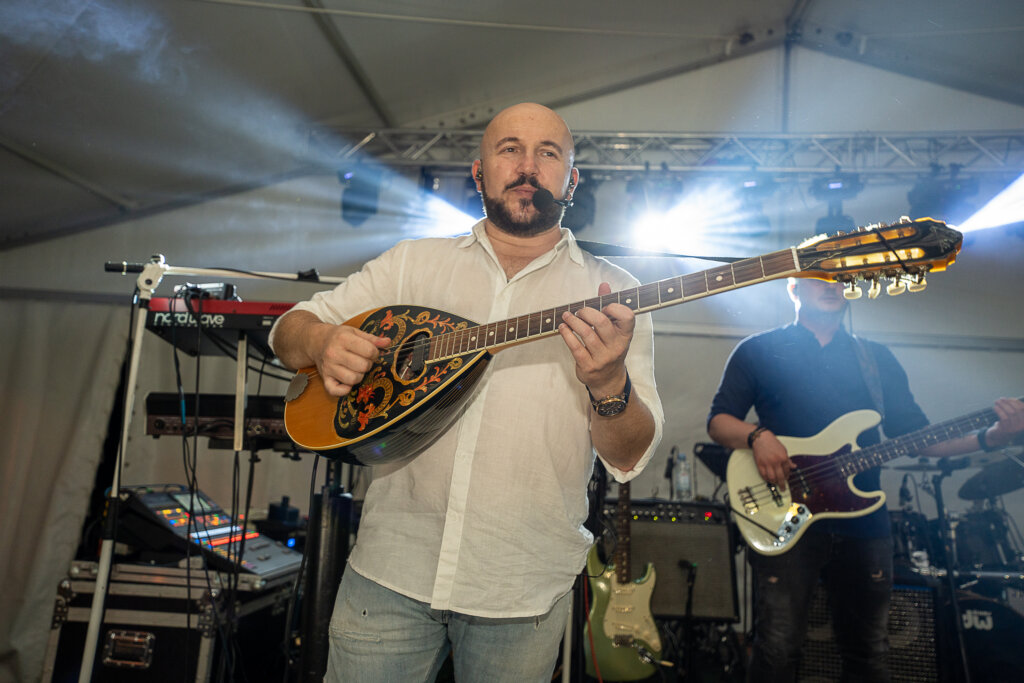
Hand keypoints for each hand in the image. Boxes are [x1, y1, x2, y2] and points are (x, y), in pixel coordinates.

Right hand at [315, 324, 390, 396]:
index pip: (369, 351)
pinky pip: (335, 391)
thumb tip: (388, 343)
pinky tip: (347, 382)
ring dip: (359, 376)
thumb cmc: (338, 337)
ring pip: (353, 379)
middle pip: (363, 366)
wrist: (316, 341)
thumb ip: (372, 338)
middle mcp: (334, 353)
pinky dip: (344, 390)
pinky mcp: (324, 378)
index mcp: (343, 339)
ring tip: (355, 369)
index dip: (375, 353)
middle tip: (363, 360)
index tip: (371, 352)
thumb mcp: (354, 332)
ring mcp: (328, 367)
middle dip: (368, 364)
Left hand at [557, 282, 633, 396]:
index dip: (614, 307)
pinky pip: (575, 347)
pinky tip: (563, 328)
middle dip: (587, 312)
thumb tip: (604, 285)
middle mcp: (616, 346)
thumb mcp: (614, 330)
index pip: (627, 316)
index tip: (604, 306)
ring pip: (587, 334)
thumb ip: (608, 307)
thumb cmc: (609, 348)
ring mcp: (603, 358)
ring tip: (567, 316)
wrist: (608, 379)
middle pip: (602, 323)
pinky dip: (566, 335)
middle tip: (579, 311)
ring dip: (573, 322)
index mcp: (625, 335)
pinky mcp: (589, 366)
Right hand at [752, 431, 792, 490]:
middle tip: (783, 488)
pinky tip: (768, 479)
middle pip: (780, 477)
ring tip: (775, 482)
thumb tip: (794, 466)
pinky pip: (763, 475)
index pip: (787, 471)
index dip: (787, 476)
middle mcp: (776, 461)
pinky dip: (766, 478)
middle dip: (782, 484)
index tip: (786, 479)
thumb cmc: (772, 443)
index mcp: (783, 458)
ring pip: (771, 477)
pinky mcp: (760, 464)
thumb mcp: (783, 450)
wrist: (760, 438)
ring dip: (774, 482)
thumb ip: (788, 460)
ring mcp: (767, 463)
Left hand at [987, 397, 1023, 446]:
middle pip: (1016, 410)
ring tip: (997, 402)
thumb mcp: (1012, 419)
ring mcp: (1013, 429)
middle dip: (1008, 402)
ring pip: (1010, 413)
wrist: (997, 438)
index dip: (1016, 402)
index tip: (1009, 398)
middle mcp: (1021, 426)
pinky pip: (1003, 417)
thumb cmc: (1005, 425)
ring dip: (1002, 405)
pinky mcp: (1005, 430)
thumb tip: (1011, 399)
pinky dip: (999, 410)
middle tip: (1001, 399)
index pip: (1023, 409)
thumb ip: (1014, 410)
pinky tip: (995, 408)